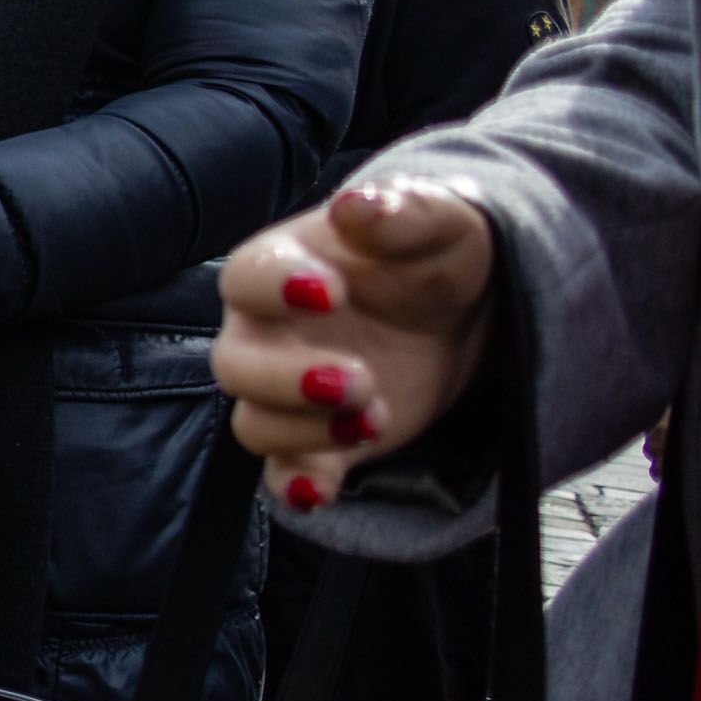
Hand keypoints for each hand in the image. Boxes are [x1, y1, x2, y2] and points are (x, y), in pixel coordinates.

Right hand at [212, 180, 495, 513]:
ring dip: (306, 431)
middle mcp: (268, 333)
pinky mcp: (318, 441)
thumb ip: (402, 212)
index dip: (276, 287)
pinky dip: (295, 486)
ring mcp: (288, 393)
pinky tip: (320, 492)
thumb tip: (356, 207)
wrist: (466, 314)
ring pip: (255, 423)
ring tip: (375, 420)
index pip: (247, 277)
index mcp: (284, 268)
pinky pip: (284, 472)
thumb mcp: (442, 222)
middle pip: (234, 365)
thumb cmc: (436, 255)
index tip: (332, 293)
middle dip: (287, 379)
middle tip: (356, 379)